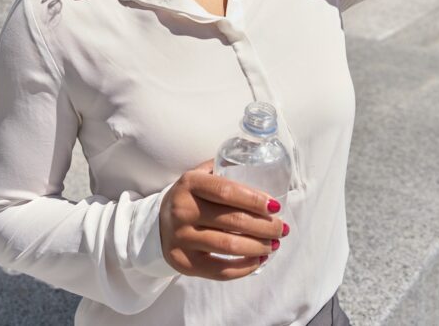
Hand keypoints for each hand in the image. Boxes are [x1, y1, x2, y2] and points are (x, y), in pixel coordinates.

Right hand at [158, 158, 288, 279]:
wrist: (158, 225)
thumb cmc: (189, 198)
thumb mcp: (198, 176)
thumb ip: (223, 169)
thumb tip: (262, 168)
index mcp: (189, 184)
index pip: (227, 191)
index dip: (255, 199)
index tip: (275, 206)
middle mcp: (182, 210)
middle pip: (233, 221)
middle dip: (265, 226)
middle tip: (281, 228)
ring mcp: (181, 238)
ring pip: (229, 246)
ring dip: (259, 247)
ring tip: (274, 244)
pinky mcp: (184, 262)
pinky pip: (220, 270)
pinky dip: (244, 267)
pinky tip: (258, 260)